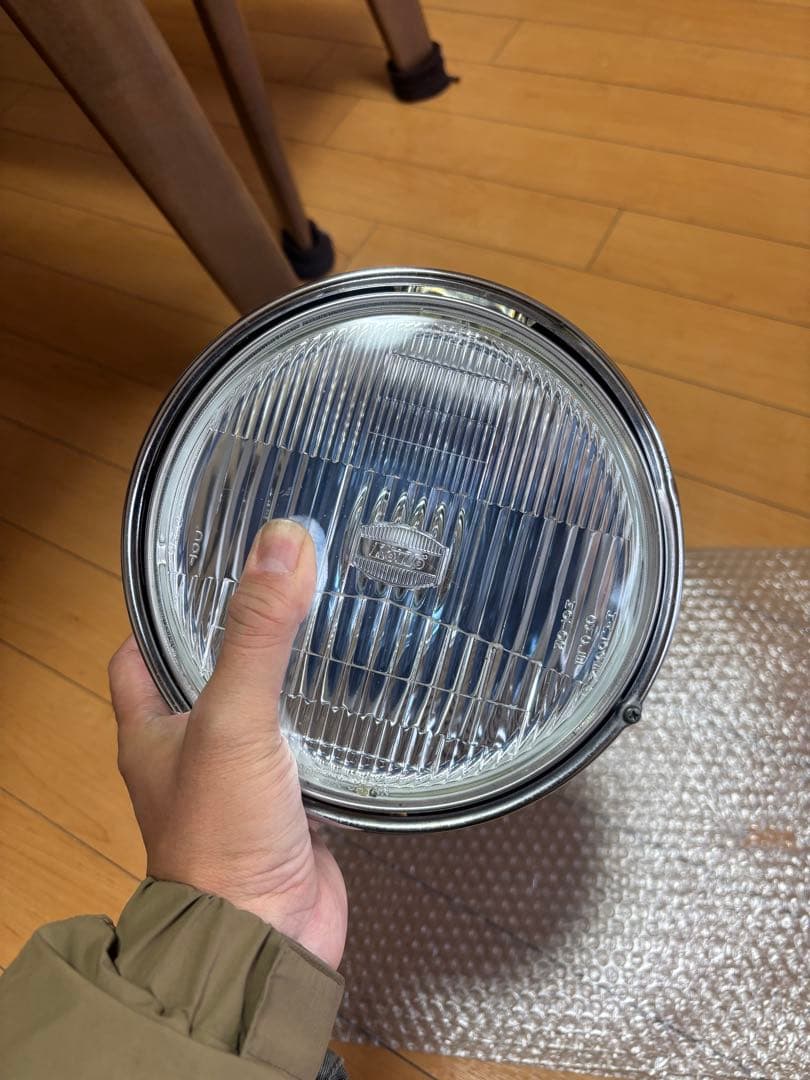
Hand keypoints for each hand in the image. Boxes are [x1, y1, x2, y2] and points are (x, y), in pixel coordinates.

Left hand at [109, 519, 346, 968]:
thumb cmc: (221, 836)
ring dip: (291, 679)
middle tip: (284, 588)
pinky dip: (329, 726)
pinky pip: (308, 753)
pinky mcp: (291, 806)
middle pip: (208, 679)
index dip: (162, 614)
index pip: (138, 654)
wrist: (265, 939)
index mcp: (150, 731)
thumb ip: (257, 633)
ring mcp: (242, 782)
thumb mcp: (232, 718)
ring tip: (330, 623)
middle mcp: (191, 753)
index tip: (204, 571)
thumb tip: (283, 540)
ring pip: (264, 714)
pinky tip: (362, 696)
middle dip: (242, 637)